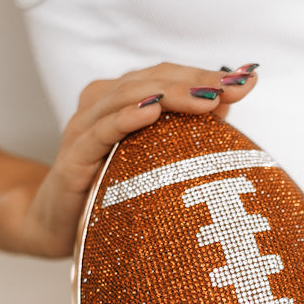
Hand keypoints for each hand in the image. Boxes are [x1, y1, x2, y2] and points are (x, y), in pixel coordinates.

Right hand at [20, 61, 258, 256]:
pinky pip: (100, 132)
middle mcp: (100, 106)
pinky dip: (125, 118)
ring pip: (126, 96)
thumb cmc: (109, 192)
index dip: (205, 76)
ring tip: (205, 98)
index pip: (168, 77)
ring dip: (169, 94)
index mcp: (121, 101)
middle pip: (151, 79)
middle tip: (233, 88)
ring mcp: (84, 129)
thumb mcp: (153, 162)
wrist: (56, 227)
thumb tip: (228, 107)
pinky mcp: (73, 159)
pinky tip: (151, 111)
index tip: (247, 80)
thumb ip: (184, 133)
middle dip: (196, 82)